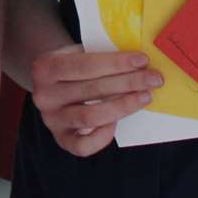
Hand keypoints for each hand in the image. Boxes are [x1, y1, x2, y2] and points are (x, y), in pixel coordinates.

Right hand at [30, 44, 159, 156]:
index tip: (142, 60)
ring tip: (145, 96)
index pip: (84, 65)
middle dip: (128, 83)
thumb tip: (138, 63)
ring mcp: (51, 120)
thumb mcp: (77, 52)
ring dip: (123, 106)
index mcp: (44, 68)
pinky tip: (118, 122)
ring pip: (91, 117)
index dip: (115, 63)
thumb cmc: (74, 66)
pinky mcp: (61, 139)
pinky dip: (103, 136)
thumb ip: (99, 56)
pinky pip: (84, 145)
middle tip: (154, 79)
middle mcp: (43, 96)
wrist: (52, 84)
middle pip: (92, 90)